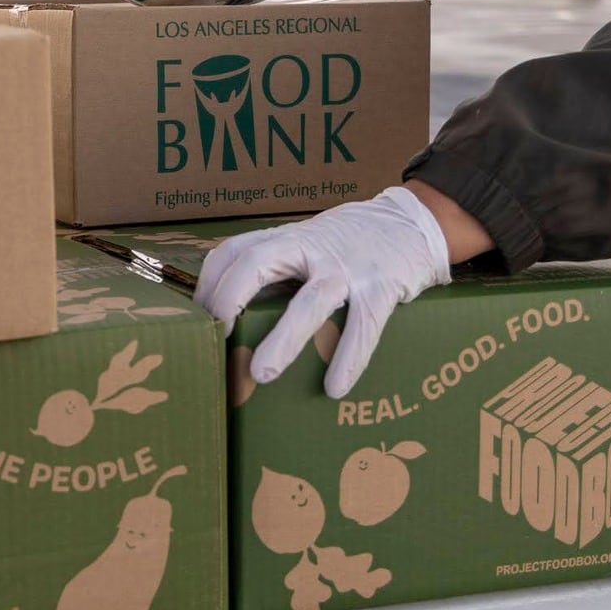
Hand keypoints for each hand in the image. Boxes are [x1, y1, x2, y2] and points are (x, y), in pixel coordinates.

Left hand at [194, 186, 451, 397]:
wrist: (413, 222)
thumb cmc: (348, 245)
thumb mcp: (306, 245)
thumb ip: (276, 272)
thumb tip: (233, 321)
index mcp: (286, 239)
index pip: (233, 251)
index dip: (210, 284)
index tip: (197, 319)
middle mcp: (311, 248)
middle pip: (258, 263)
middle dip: (230, 299)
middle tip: (215, 339)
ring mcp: (348, 267)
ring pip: (310, 302)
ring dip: (284, 339)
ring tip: (262, 374)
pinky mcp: (383, 286)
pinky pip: (363, 326)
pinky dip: (349, 358)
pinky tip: (334, 387)